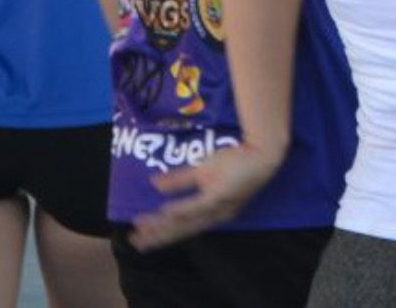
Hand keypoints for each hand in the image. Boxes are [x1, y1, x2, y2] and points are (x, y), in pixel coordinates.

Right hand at [127, 141, 285, 250]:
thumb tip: (154, 185)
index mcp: (212, 212)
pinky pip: (198, 206)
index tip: (140, 238)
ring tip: (141, 232)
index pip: (183, 227)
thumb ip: (179, 180)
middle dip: (157, 237)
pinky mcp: (221, 195)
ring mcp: (218, 207)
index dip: (161, 233)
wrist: (261, 153)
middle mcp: (215, 215)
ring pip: (185, 221)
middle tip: (134, 242)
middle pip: (182, 230)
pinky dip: (180, 211)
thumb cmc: (236, 162)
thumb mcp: (203, 171)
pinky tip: (164, 213)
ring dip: (162, 227)